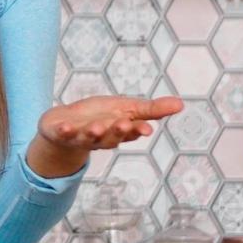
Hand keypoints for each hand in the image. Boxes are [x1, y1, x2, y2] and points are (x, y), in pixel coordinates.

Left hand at [39, 94, 185, 151]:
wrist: (64, 125)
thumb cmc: (100, 117)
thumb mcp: (127, 109)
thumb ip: (152, 110)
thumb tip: (181, 104)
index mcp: (119, 131)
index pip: (131, 132)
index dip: (137, 130)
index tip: (145, 129)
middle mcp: (102, 137)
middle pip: (111, 136)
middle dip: (117, 131)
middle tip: (123, 125)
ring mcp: (81, 137)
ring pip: (89, 138)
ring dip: (93, 134)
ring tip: (96, 127)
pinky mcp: (62, 133)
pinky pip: (63, 134)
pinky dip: (65, 131)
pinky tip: (66, 127)